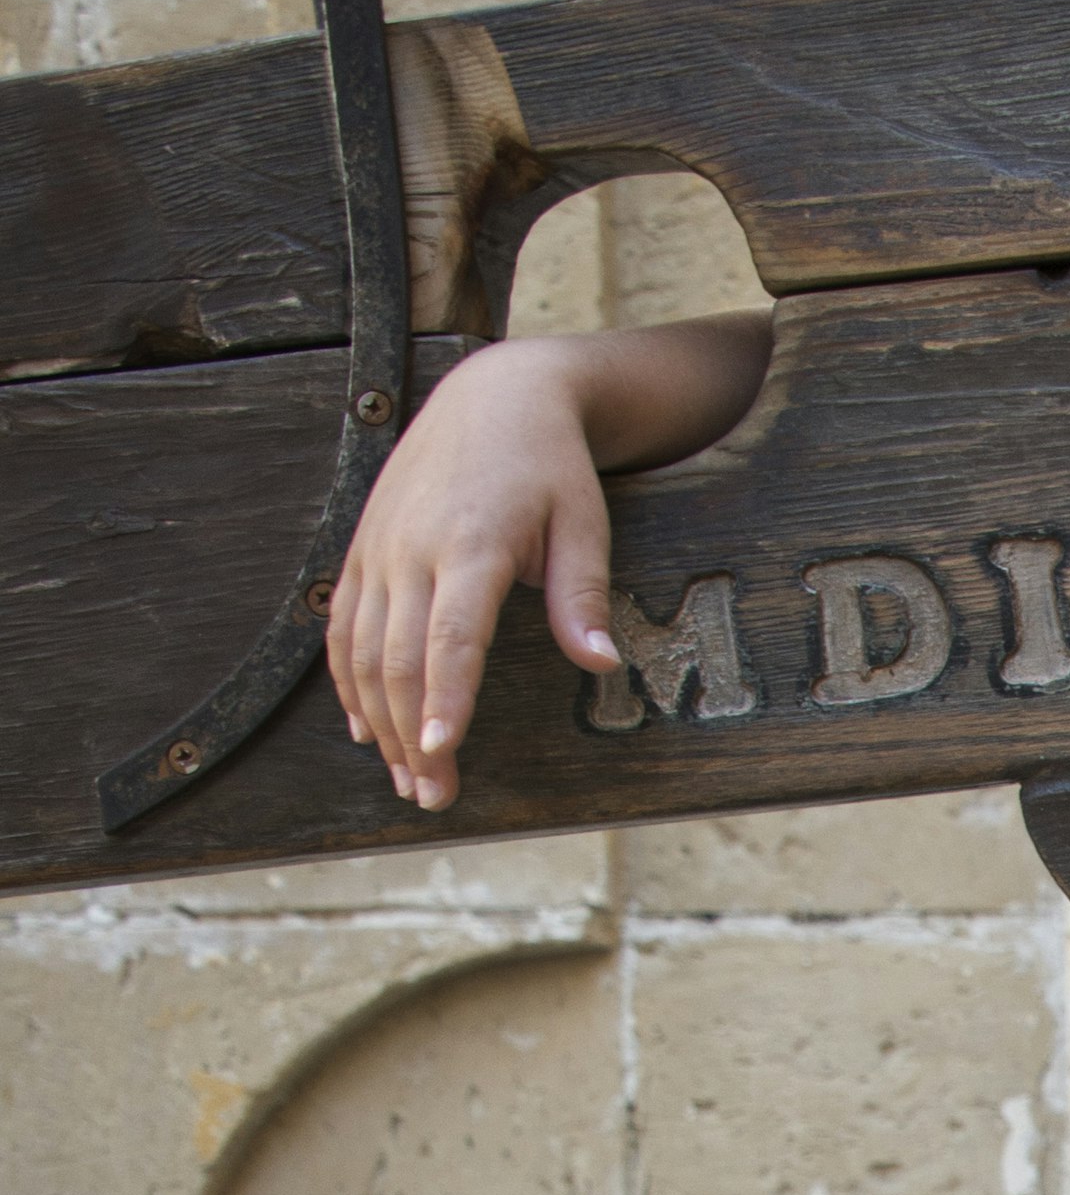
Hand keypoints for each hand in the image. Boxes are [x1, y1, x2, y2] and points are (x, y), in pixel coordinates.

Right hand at [328, 340, 616, 808]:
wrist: (493, 396)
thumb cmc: (550, 465)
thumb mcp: (584, 522)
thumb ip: (582, 596)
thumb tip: (601, 663)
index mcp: (472, 541)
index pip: (451, 636)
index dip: (444, 699)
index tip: (440, 752)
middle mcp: (413, 547)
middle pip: (399, 659)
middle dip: (412, 737)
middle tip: (432, 798)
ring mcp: (379, 548)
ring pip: (362, 651)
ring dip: (380, 723)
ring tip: (406, 779)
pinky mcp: (362, 549)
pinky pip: (343, 627)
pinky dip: (348, 682)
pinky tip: (367, 729)